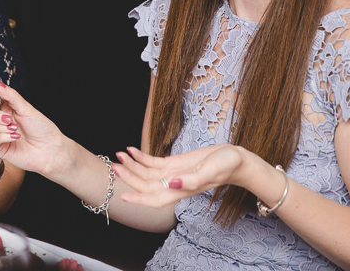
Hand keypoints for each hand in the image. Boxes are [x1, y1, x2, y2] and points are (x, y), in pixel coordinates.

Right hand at [0, 80, 70, 176]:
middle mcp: (0, 120)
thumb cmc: (42, 128)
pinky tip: (16, 137)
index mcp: (6, 108)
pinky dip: (4, 137)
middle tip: (8, 118)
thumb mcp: (26, 108)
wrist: (49, 148)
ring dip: (0, 126)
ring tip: (15, 128)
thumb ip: (11, 96)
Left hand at [115, 144, 246, 207]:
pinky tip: (132, 150)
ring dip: (132, 165)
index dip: (139, 199)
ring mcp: (173, 173)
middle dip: (129, 177)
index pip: (156, 199)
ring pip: (147, 173)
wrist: (235, 159)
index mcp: (182, 190)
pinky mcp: (175, 163)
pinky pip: (154, 162)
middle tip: (114, 166)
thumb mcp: (210, 171)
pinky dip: (142, 157)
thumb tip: (172, 183)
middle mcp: (174, 184)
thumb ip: (192, 179)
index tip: (123, 196)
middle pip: (146, 184)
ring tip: (119, 154)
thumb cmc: (226, 166)